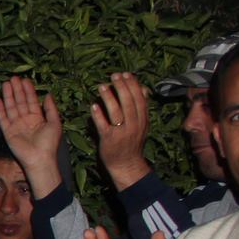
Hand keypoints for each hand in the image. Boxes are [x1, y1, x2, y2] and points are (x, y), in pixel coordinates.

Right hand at [0, 75, 63, 195]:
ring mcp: (16, 126)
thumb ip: (50, 108)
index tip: (25, 80)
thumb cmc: (49, 143)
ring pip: (11, 108)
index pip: (31, 101)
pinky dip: (0, 110)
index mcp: (37, 118)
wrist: (39, 159)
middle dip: (17, 90)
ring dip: (8, 96)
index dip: (28, 90)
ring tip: (5, 84)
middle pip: (20, 102)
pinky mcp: (8, 132)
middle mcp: (26, 120)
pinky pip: (3, 119)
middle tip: (13, 78)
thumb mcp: (55, 123)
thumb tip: (48, 94)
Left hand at [90, 72, 153, 190]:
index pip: (140, 99)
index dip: (133, 85)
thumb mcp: (141, 124)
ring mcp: (121, 133)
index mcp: (142, 120)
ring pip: (116, 112)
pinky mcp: (109, 140)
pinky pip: (103, 125)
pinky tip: (93, 106)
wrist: (126, 164)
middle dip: (122, 87)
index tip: (126, 74)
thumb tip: (144, 88)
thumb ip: (141, 108)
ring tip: (102, 86)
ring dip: (109, 98)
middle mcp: (134, 125)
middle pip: (129, 103)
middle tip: (114, 75)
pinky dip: (98, 115)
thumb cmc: (132, 142)